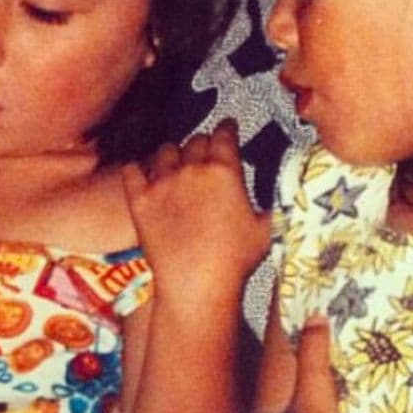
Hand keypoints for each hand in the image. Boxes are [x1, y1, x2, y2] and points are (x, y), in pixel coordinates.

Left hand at [121, 120, 270, 316]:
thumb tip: (281, 199)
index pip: (225, 134)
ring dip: (173, 153)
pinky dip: (137, 167)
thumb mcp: (265, 229)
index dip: (227, 128)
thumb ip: (272, 205)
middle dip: (203, 144)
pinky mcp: (139, 200)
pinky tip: (141, 171)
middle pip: (196, 140)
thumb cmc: (233, 261)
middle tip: (206, 154)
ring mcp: (162, 183)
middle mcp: (191, 170)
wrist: (196, 285)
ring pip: (165, 150)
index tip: (227, 126)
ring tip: (176, 163)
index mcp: (224, 171)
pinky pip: (132, 170)